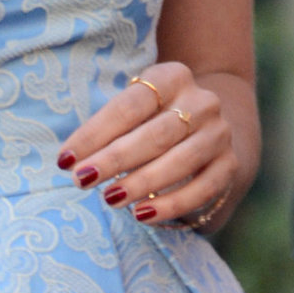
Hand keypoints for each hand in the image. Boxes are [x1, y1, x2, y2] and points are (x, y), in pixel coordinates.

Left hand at [56, 61, 247, 232]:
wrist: (205, 130)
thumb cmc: (150, 121)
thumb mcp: (132, 111)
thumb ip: (106, 130)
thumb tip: (70, 161)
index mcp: (172, 77)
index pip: (131, 104)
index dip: (95, 133)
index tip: (65, 160)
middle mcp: (202, 101)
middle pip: (156, 133)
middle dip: (115, 160)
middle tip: (82, 181)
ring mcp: (219, 133)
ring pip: (180, 161)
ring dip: (142, 183)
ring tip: (110, 199)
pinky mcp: (229, 164)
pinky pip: (202, 189)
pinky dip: (171, 205)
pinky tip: (142, 215)